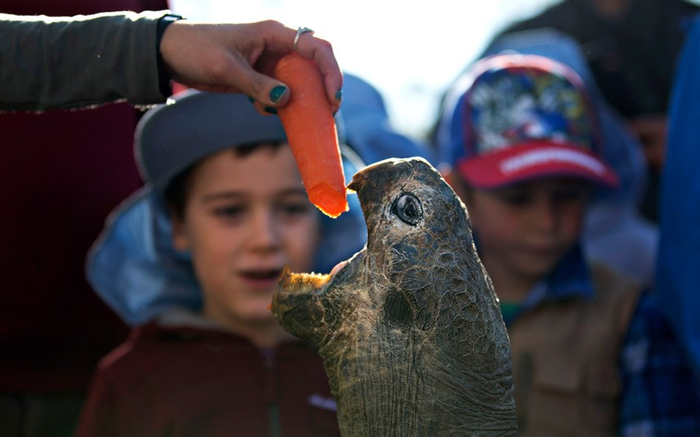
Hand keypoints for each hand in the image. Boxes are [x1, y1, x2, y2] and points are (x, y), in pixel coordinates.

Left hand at [159, 19, 342, 113]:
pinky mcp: (261, 77)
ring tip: (301, 118)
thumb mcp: (227, 68)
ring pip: (300, 82)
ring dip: (303, 101)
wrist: (171, 53)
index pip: (315, 47)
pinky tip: (262, 110)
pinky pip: (281, 93)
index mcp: (274, 34)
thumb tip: (286, 101)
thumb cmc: (197, 50)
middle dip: (324, 88)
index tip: (333, 97)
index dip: (330, 71)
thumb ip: (257, 85)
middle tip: (328, 112)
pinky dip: (279, 106)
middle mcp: (278, 46)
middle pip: (315, 65)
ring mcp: (270, 62)